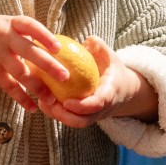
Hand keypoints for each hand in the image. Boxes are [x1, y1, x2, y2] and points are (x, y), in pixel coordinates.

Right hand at [0, 15, 69, 111]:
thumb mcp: (2, 23)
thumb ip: (23, 32)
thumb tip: (52, 45)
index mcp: (9, 24)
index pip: (30, 26)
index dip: (45, 36)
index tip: (59, 47)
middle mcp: (4, 39)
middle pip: (30, 52)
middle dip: (49, 65)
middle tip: (65, 76)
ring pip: (21, 73)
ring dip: (38, 87)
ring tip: (52, 99)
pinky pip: (9, 87)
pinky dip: (21, 98)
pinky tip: (32, 107)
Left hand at [36, 36, 158, 127]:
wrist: (123, 89)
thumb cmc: (112, 69)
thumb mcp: (109, 55)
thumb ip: (99, 47)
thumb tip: (85, 41)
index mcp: (109, 93)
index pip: (97, 104)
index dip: (81, 106)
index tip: (66, 102)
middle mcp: (101, 109)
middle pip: (83, 121)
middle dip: (65, 117)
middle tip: (49, 103)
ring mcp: (93, 116)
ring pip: (74, 123)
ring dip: (57, 116)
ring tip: (42, 102)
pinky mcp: (84, 117)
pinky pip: (70, 119)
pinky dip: (56, 113)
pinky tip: (43, 101)